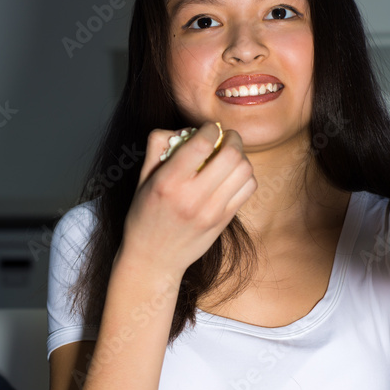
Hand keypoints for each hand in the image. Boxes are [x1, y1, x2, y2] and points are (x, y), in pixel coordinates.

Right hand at [120, 123, 256, 276]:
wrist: (154, 260)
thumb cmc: (144, 215)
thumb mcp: (141, 178)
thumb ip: (158, 147)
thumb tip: (185, 129)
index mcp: (168, 183)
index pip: (202, 144)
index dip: (210, 129)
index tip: (208, 130)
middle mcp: (192, 198)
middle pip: (231, 155)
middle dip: (232, 138)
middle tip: (225, 138)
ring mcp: (212, 212)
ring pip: (245, 170)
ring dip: (241, 156)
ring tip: (229, 156)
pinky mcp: (224, 221)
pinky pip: (248, 188)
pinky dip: (245, 175)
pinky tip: (232, 176)